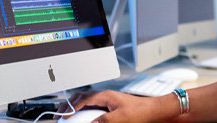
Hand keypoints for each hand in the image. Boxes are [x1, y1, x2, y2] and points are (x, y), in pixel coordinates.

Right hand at [56, 90, 174, 122]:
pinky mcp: (113, 108)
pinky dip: (87, 113)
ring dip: (77, 109)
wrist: (156, 112)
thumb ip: (103, 121)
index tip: (61, 116)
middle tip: (60, 114)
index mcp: (105, 96)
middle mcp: (106, 97)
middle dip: (69, 106)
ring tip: (69, 117)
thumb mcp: (120, 119)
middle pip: (82, 98)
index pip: (82, 99)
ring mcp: (109, 102)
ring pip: (88, 103)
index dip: (69, 108)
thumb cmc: (142, 111)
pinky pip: (95, 109)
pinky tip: (86, 119)